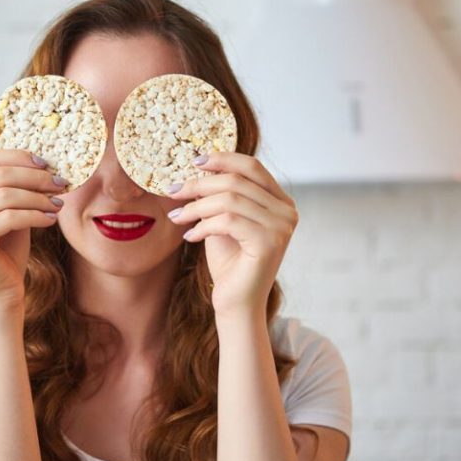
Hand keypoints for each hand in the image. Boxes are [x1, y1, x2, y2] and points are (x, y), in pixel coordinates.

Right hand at [0, 149, 67, 309]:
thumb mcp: (10, 215)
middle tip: (59, 183)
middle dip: (33, 176)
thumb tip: (41, 162)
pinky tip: (50, 220)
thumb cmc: (6, 256)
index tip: (46, 164)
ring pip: (4, 195)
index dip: (18, 157)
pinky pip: (8, 217)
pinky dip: (34, 215)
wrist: (0, 298)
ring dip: (37, 196)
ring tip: (58, 204)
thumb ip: (15, 190)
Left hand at [166, 153, 297, 315]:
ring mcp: (281, 227)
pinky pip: (227, 221)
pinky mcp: (269, 242)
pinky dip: (203, 226)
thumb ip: (220, 194)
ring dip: (196, 206)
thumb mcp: (222, 219)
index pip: (253, 167)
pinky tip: (190, 237)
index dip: (223, 159)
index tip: (194, 162)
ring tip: (177, 216)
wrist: (236, 302)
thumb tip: (199, 166)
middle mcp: (287, 211)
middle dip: (200, 184)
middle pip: (237, 181)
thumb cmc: (229, 261)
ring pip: (229, 200)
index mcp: (280, 201)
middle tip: (173, 191)